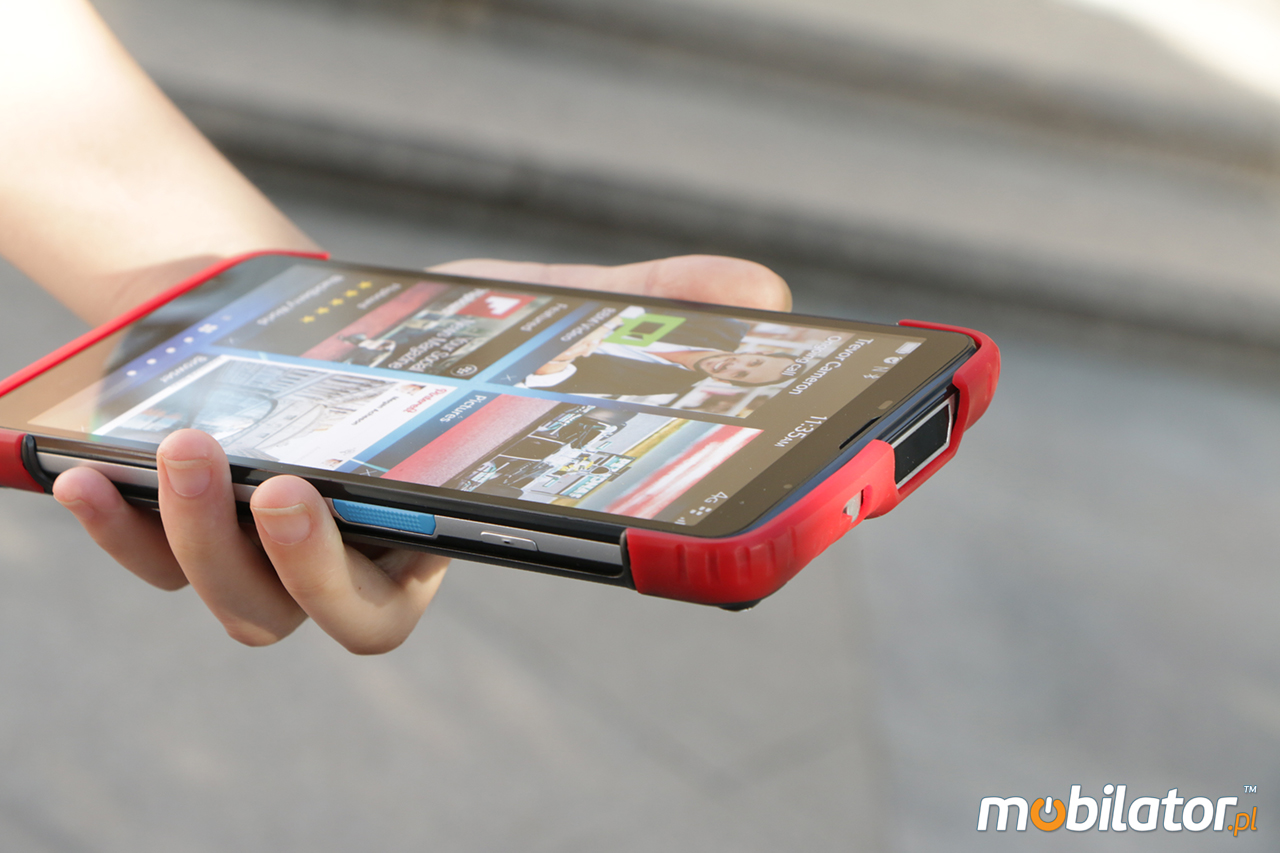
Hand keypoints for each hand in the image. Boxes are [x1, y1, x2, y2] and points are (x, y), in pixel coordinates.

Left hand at [51, 255, 789, 652]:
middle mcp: (355, 565)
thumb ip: (641, 307)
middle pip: (337, 624)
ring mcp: (264, 556)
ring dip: (202, 537)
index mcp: (441, 536)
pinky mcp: (186, 525)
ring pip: (236, 603)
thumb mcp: (530, 310)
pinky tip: (85, 469)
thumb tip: (768, 293)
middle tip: (290, 486)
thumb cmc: (430, 334)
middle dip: (307, 572)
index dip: (431, 583)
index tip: (446, 523)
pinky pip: (145, 559)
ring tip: (201, 446)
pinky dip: (114, 526)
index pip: (448, 591)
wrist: (309, 317)